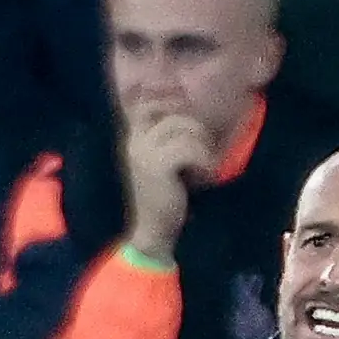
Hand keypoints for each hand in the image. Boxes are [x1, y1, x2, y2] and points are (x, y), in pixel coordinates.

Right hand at [119, 107, 211, 260]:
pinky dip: (204, 162)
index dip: (174, 104)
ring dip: (203, 148)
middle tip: (204, 156)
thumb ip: (169, 139)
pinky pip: (190, 148)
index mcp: (133, 138)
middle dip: (198, 132)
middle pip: (175, 115)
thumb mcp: (162, 162)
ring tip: (204, 168)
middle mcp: (134, 140)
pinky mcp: (157, 164)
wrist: (152, 234)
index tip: (192, 123)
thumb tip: (187, 111)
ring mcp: (143, 151)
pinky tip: (205, 178)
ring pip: (184, 128)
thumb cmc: (163, 199)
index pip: (150, 104)